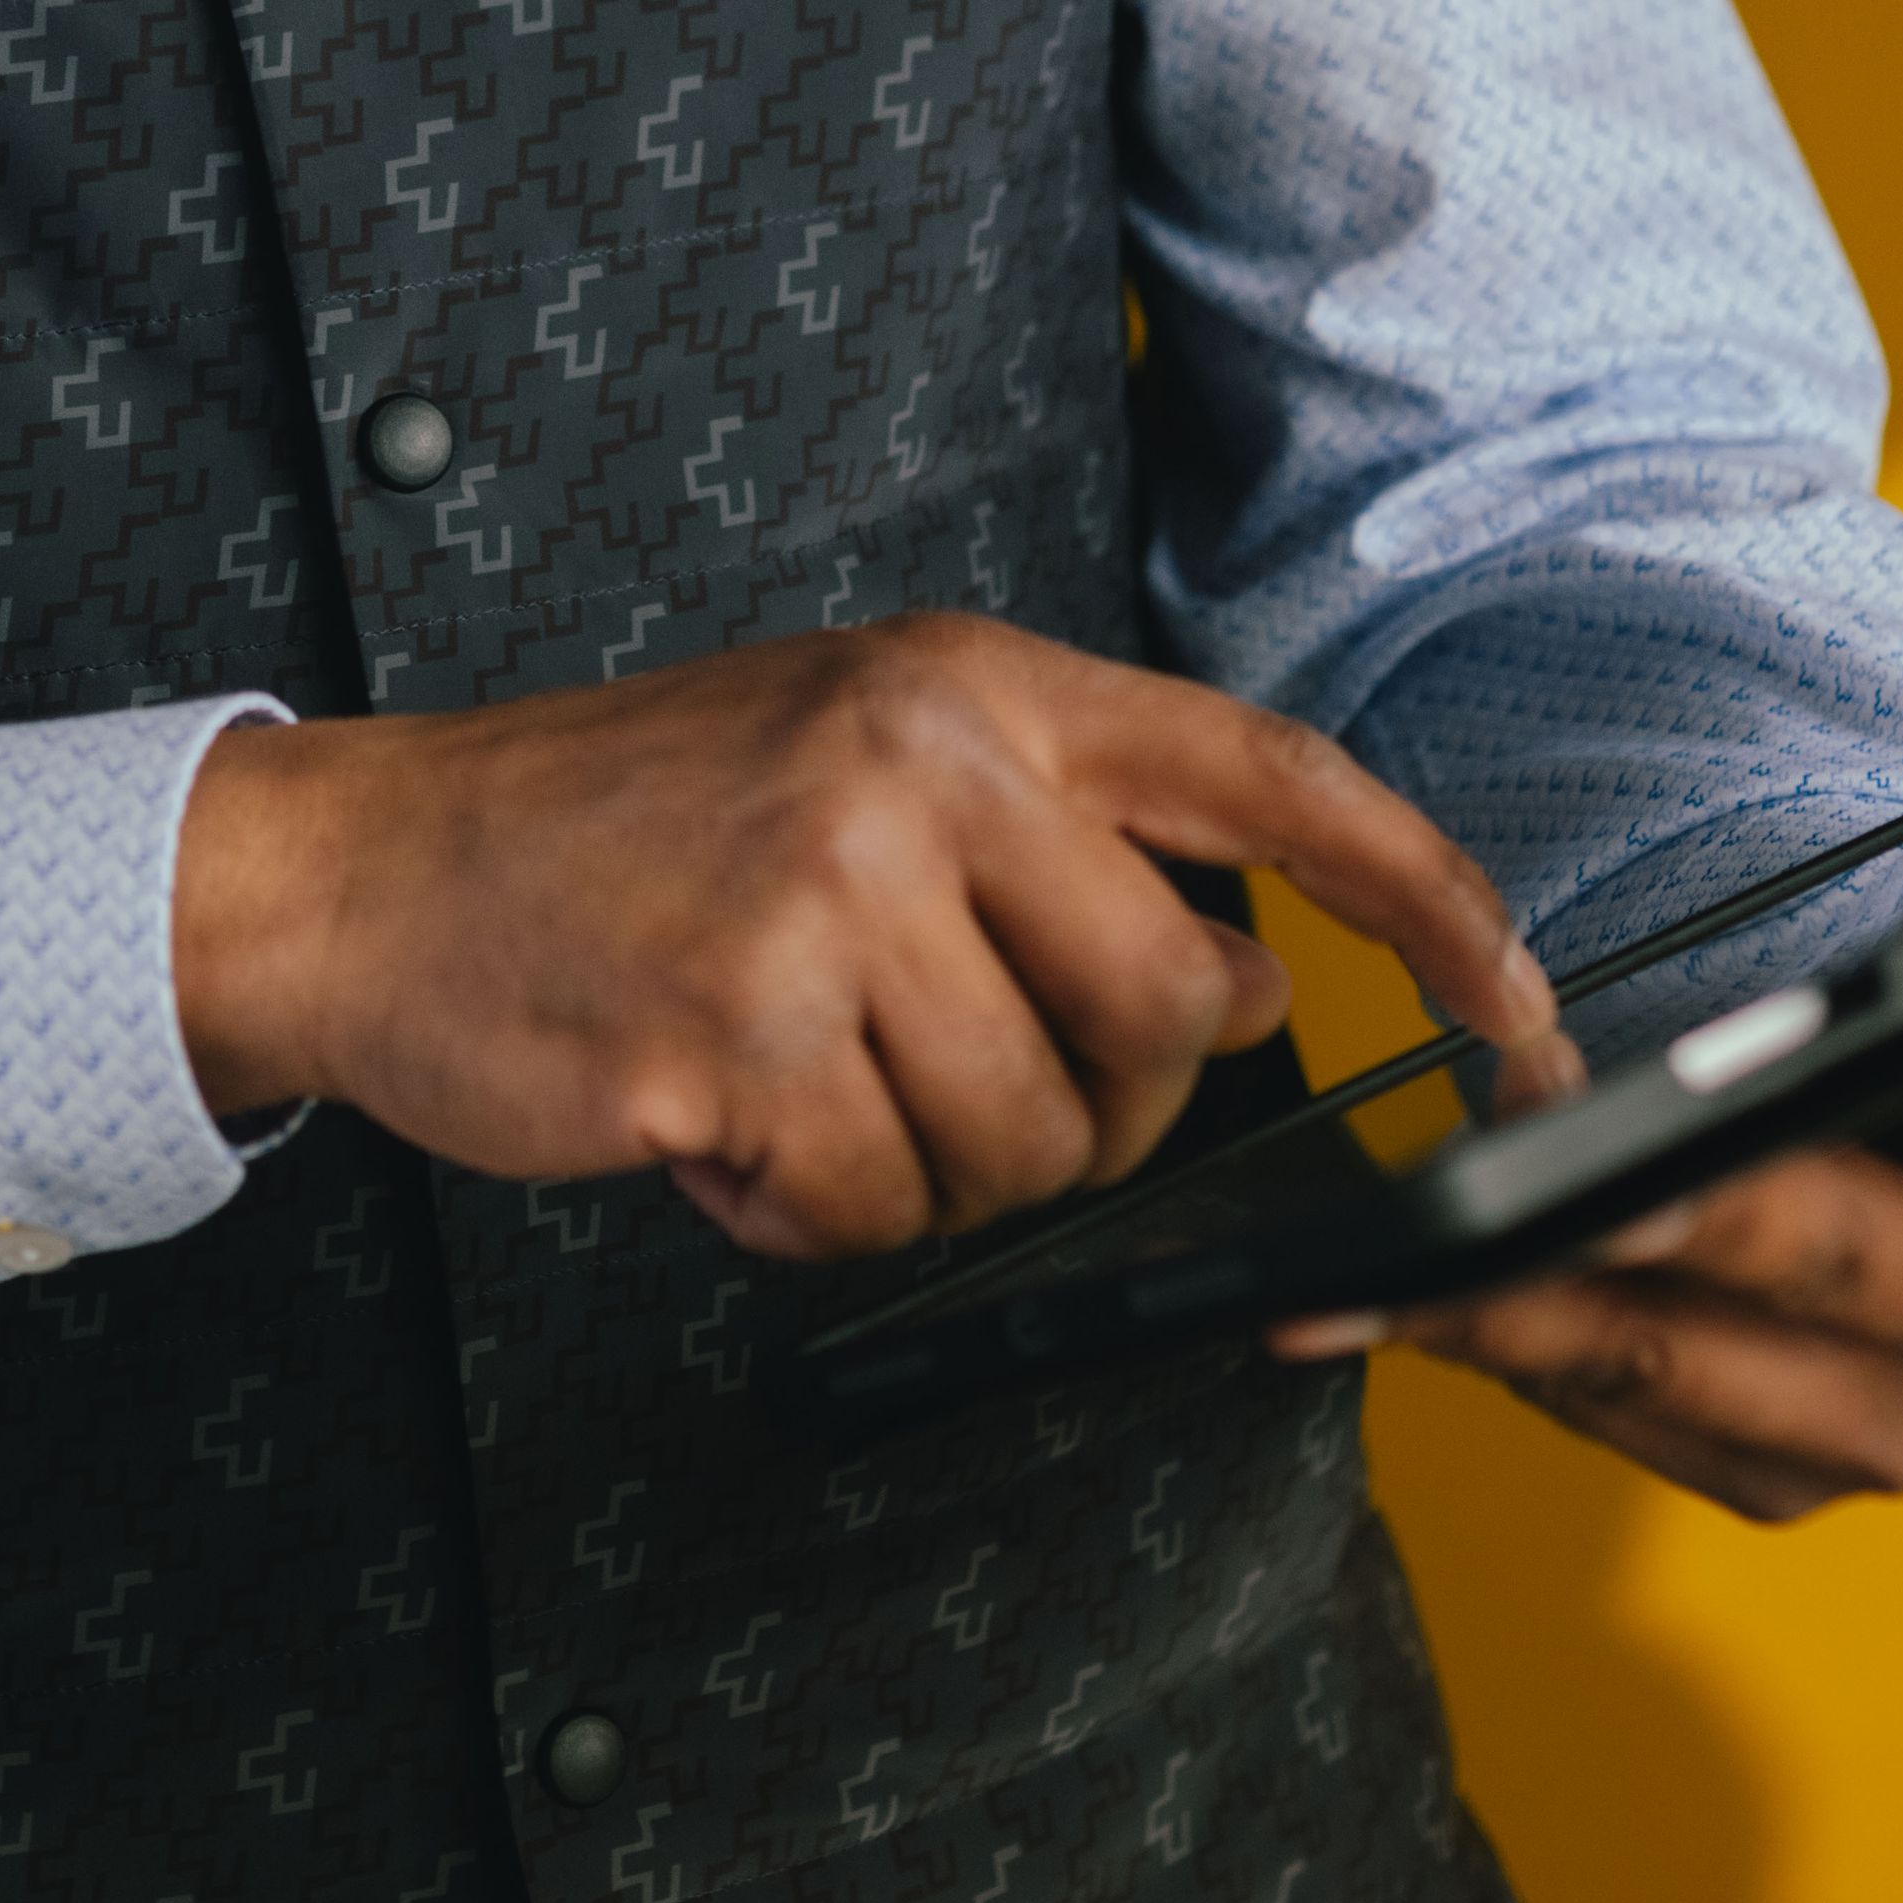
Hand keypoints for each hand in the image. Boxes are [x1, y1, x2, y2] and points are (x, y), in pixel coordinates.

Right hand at [168, 612, 1557, 1257]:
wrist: (375, 869)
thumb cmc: (630, 835)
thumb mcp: (863, 766)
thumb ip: (1061, 850)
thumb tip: (1249, 996)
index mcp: (984, 686)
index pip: (1281, 785)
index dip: (1435, 906)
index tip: (1527, 1018)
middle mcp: (929, 763)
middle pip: (1171, 1027)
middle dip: (1087, 1116)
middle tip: (932, 1087)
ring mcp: (835, 894)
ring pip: (1029, 1149)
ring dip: (917, 1174)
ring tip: (792, 1089)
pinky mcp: (744, 1034)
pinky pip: (878, 1212)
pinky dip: (806, 1217)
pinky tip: (718, 1132)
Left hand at [1296, 848, 1902, 1521]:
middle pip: (1830, 1260)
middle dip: (1698, 1206)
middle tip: (1578, 1146)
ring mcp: (1861, 1430)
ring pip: (1683, 1354)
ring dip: (1528, 1297)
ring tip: (1397, 1247)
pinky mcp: (1752, 1465)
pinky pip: (1609, 1402)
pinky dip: (1498, 1343)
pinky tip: (1388, 1300)